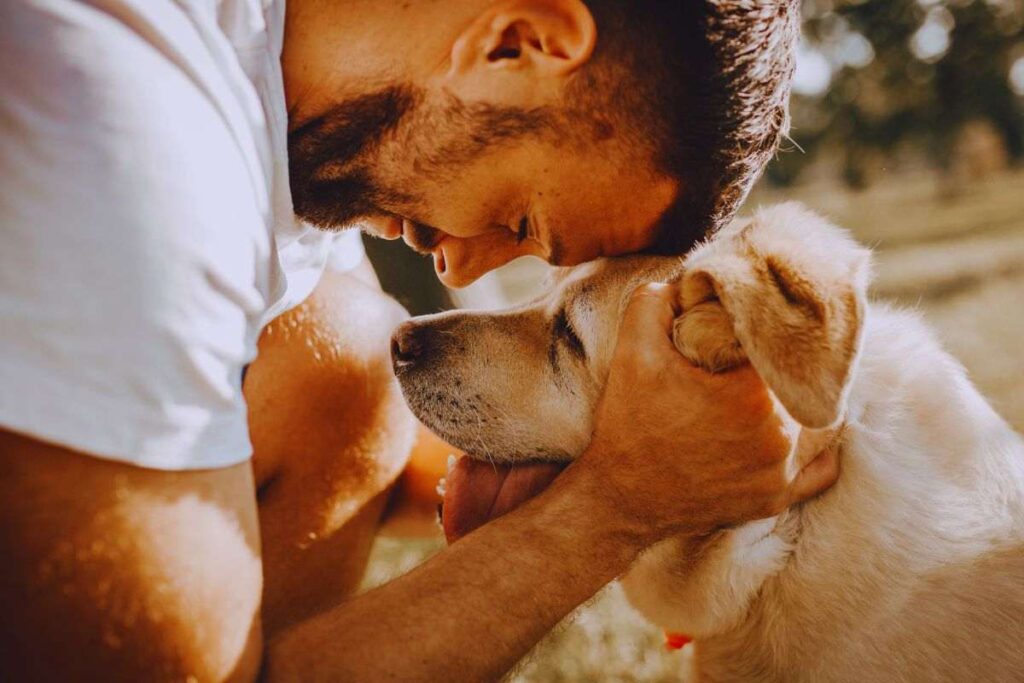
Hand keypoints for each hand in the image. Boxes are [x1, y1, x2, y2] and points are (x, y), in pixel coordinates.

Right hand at [582, 282, 838, 543]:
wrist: (618, 498)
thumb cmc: (628, 424)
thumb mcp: (633, 351)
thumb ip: (657, 300)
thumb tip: (688, 281)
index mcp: (753, 395)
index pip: (783, 345)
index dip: (769, 330)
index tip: (750, 327)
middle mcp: (779, 437)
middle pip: (803, 381)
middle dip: (784, 365)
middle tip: (760, 356)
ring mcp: (781, 473)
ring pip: (818, 420)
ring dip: (801, 400)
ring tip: (779, 386)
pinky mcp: (776, 499)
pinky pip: (820, 469)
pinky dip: (816, 448)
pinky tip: (797, 428)